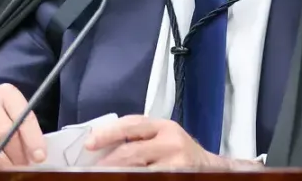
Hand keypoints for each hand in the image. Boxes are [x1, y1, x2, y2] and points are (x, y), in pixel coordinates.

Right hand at [0, 83, 46, 168]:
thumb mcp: (13, 113)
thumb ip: (23, 130)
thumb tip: (35, 155)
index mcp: (7, 94)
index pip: (23, 117)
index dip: (33, 139)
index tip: (39, 157)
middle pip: (4, 131)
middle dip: (16, 153)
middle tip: (22, 166)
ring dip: (0, 160)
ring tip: (8, 170)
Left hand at [84, 115, 259, 169]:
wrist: (211, 169)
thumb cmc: (182, 153)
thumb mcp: (163, 136)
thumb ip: (140, 135)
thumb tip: (103, 144)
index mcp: (165, 126)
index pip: (131, 125)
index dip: (108, 134)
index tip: (90, 143)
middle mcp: (172, 142)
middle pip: (132, 152)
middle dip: (108, 163)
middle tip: (93, 169)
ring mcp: (176, 163)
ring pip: (137, 170)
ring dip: (118, 173)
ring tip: (105, 174)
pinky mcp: (177, 176)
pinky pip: (148, 178)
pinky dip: (134, 178)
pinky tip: (125, 179)